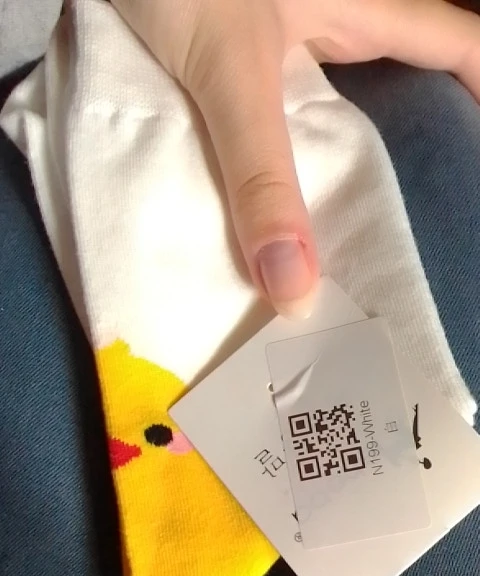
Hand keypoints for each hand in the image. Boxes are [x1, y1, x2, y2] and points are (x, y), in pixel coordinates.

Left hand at [111, 0, 479, 317]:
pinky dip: (289, 139)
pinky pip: (282, 95)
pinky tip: (276, 180)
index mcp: (359, 5)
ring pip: (344, 79)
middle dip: (426, 122)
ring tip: (356, 209)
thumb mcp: (228, 73)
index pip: (456, 40)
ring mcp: (286, 23)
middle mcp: (334, 11)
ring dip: (354, 136)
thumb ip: (260, 176)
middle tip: (425, 197)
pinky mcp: (238, 40)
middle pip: (407, 61)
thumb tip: (296, 287)